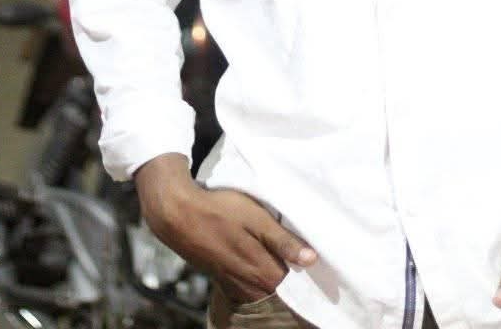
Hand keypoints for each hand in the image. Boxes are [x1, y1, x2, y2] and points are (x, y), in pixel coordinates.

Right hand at [135, 153, 317, 304]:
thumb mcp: (256, 218)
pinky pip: (249, 287)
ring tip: (288, 261)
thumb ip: (283, 241)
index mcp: (262, 271)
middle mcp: (250, 285)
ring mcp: (235, 284)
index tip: (321, 265)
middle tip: (308, 260)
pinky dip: (260, 279)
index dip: (309, 276)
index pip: (296, 286)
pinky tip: (264, 263)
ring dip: (277, 279)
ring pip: (265, 290)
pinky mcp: (224, 279)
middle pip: (281, 290)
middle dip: (296, 280)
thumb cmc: (220, 210)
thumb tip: (312, 260)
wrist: (178, 214)